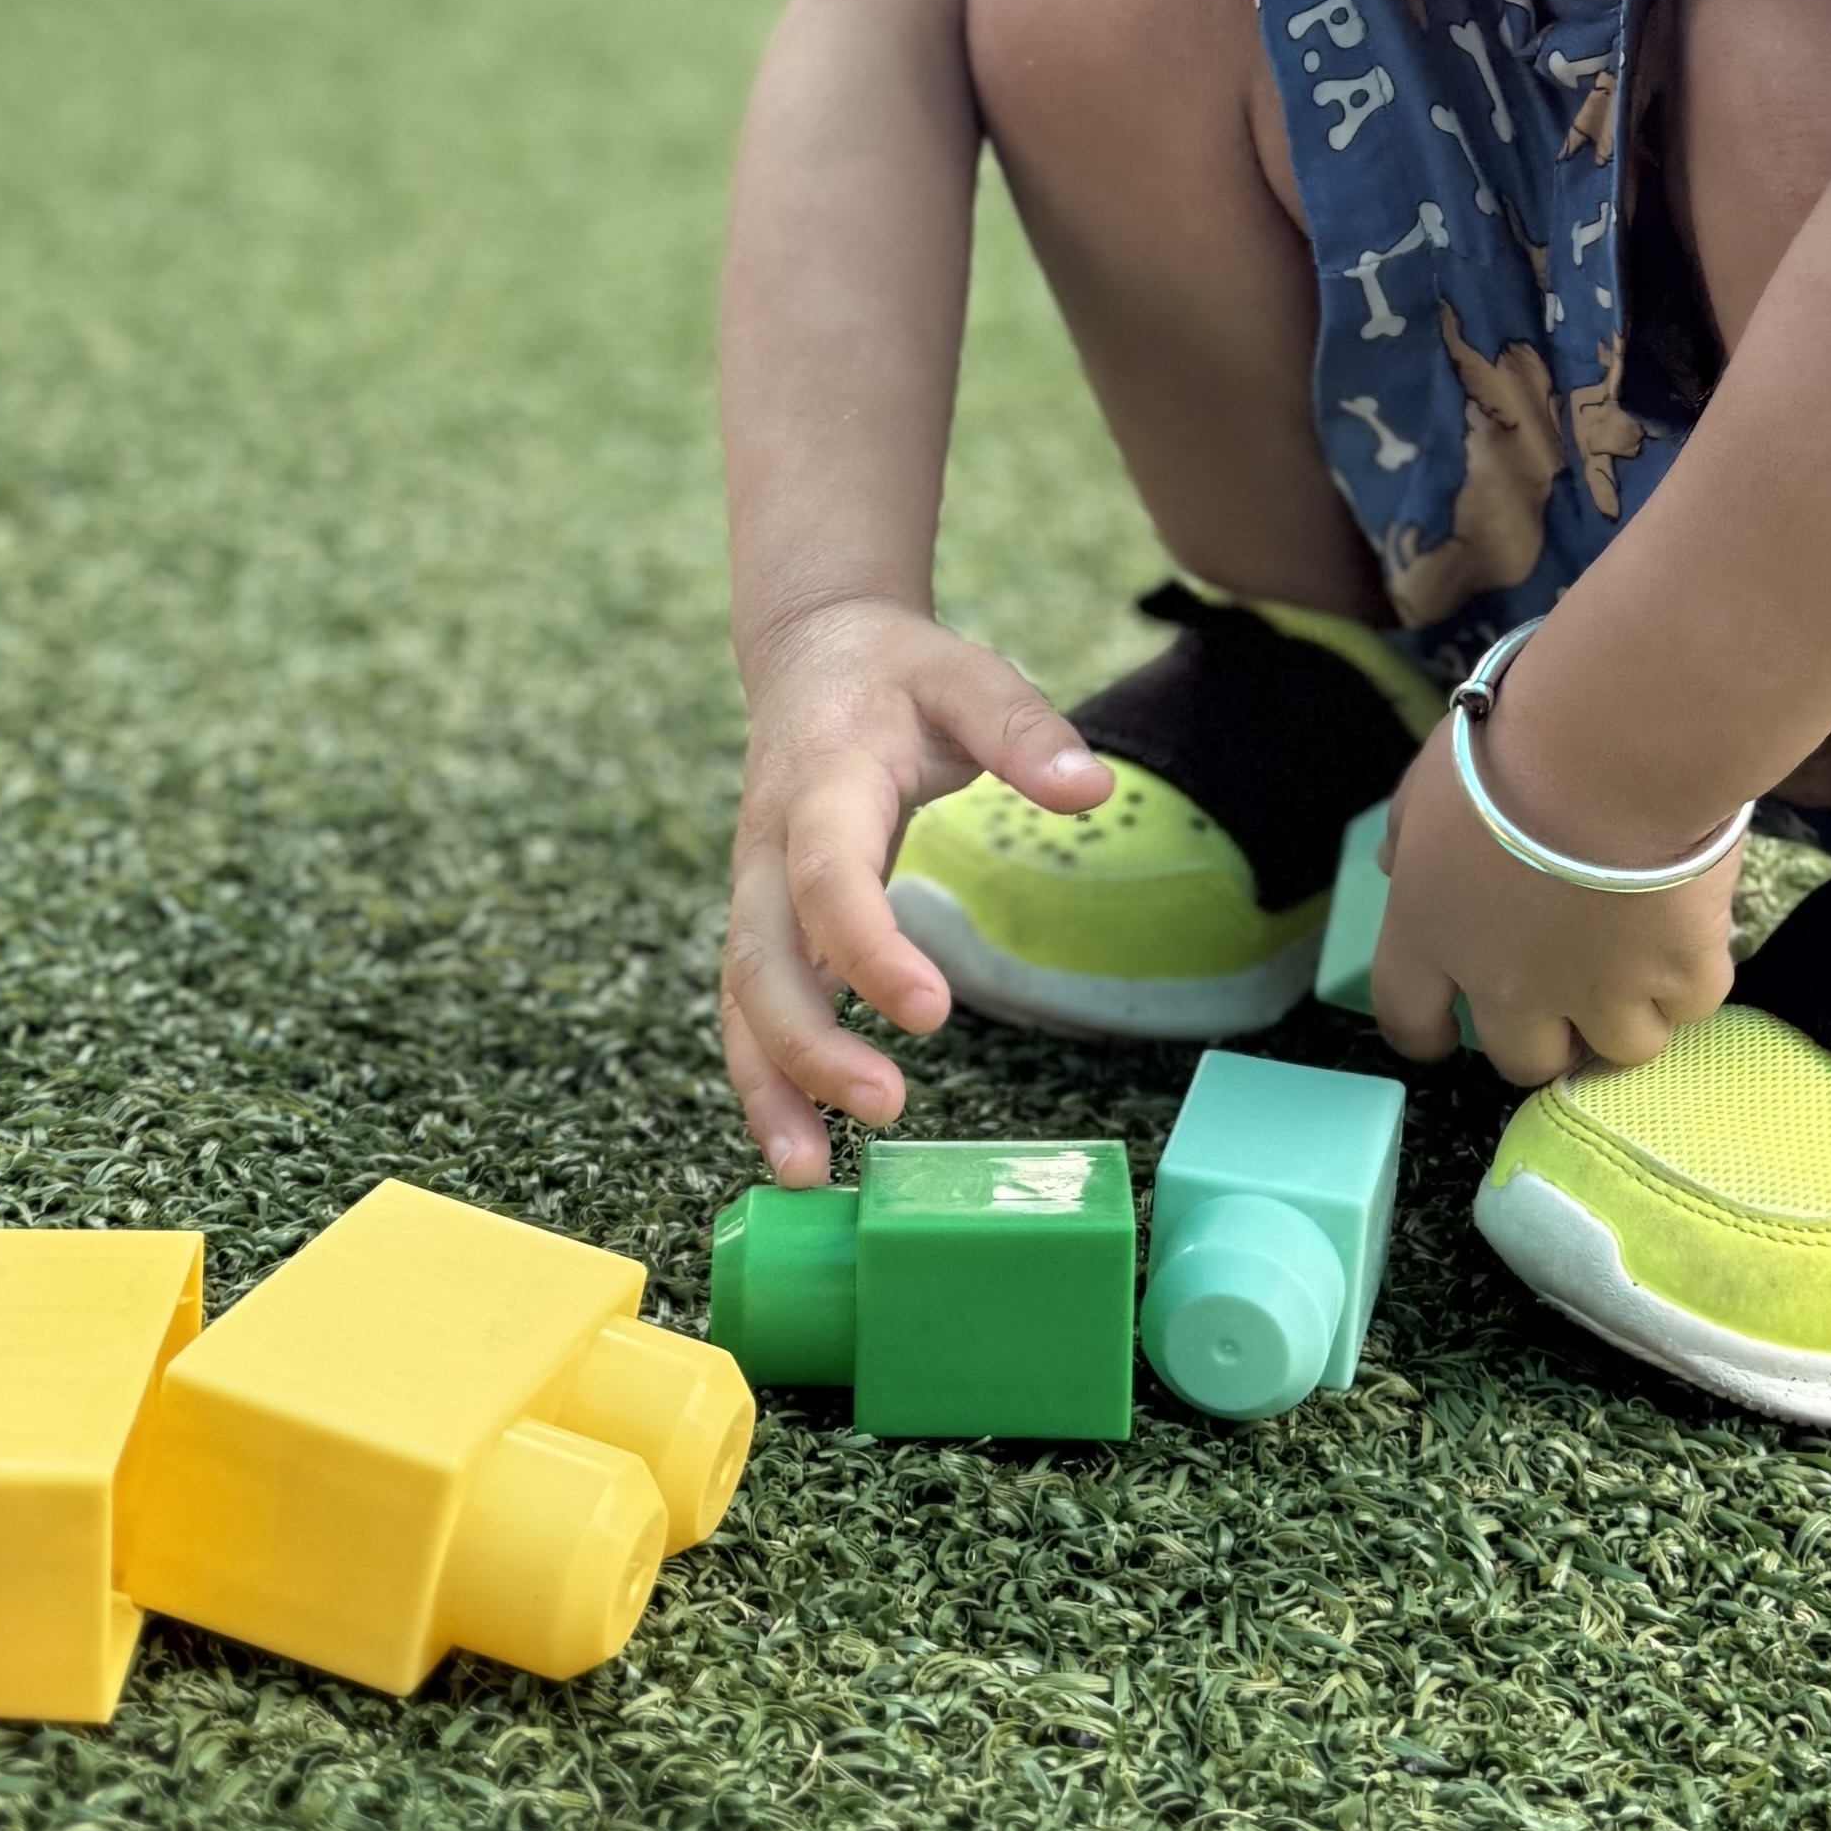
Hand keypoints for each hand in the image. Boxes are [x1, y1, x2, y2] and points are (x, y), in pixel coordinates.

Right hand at [724, 600, 1110, 1180]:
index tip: (929, 1012)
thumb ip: (1024, 730)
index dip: (867, 945)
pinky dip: (768, 1084)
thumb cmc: (899, 673)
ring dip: (770, 1087)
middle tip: (882, 1105)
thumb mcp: (969, 674)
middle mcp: (769, 848)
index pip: (828, 873)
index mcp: (821, 782)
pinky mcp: (766, 927)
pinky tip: (803, 1152)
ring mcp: (757, 893)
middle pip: (763, 958)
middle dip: (808, 1043)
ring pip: (741, 1001)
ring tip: (812, 1175)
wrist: (812, 655)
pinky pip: (751, 1012)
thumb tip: (1089, 791)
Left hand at [1371, 712, 1740, 1088]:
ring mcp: (1600, 991)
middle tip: (1570, 992)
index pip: (1409, 1020)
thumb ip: (1407, 835)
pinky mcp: (1678, 977)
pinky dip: (1692, 976)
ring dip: (1629, 1015)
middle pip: (1526, 1060)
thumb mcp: (1429, 781)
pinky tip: (1692, 931)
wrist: (1612, 750)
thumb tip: (1394, 864)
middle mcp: (1510, 984)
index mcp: (1432, 935)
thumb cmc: (1509, 747)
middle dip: (1546, 1038)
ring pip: (1620, 1049)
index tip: (1446, 1034)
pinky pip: (1691, 1004)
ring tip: (1642, 964)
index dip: (1428, 1034)